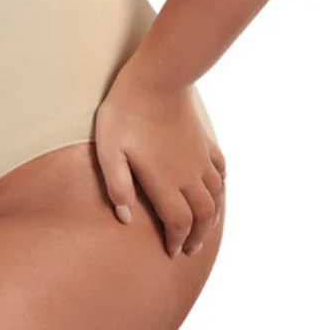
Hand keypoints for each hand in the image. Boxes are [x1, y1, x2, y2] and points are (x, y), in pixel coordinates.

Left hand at [95, 70, 225, 257]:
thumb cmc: (126, 112)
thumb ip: (117, 186)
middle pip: (202, 215)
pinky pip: (220, 170)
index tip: (172, 252)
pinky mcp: (204, 140)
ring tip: (203, 228)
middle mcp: (188, 175)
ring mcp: (200, 157)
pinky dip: (221, 187)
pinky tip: (216, 190)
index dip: (176, 241)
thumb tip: (125, 218)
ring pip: (216, 197)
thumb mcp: (109, 150)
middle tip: (189, 249)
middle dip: (197, 237)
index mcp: (165, 182)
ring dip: (211, 217)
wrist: (157, 77)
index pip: (178, 222)